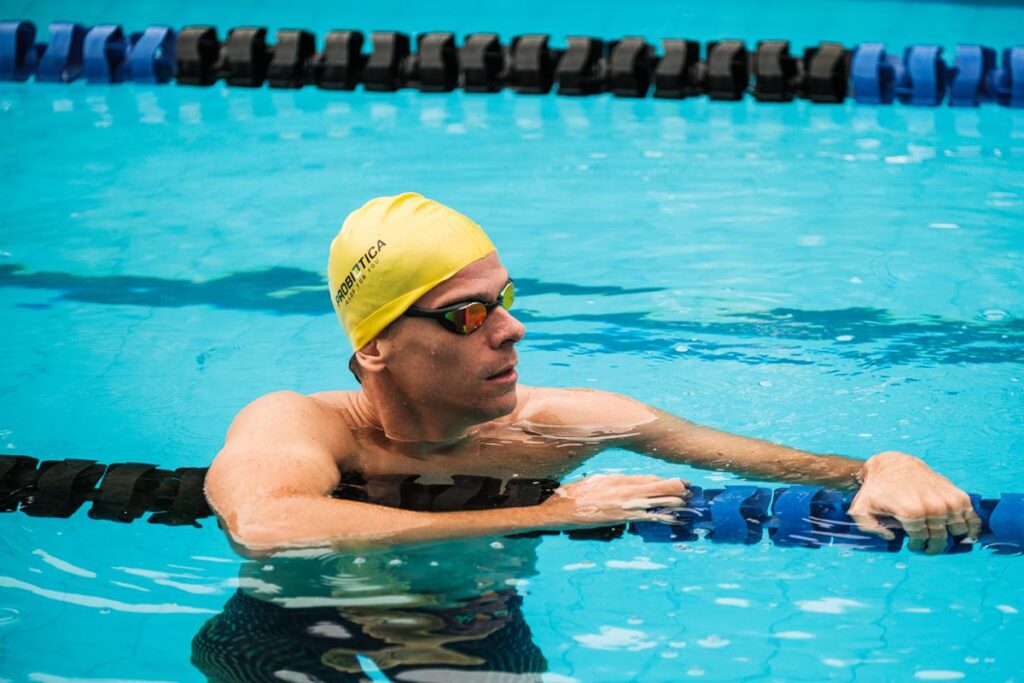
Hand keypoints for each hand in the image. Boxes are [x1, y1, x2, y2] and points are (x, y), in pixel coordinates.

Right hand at [541, 474, 689, 527]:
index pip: (647, 479)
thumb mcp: (595, 482)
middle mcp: (625, 489)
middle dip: (675, 487)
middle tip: (690, 488)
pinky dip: (663, 517)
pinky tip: (675, 519)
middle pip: (656, 486)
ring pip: (656, 500)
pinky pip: (648, 517)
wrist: (562, 508)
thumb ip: (612, 483)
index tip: (676, 481)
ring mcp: (625, 503)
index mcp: (618, 478)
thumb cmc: (575, 494)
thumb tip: (624, 484)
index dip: (664, 480)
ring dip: (674, 501)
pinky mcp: (623, 517)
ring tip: (689, 501)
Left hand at [848, 451, 981, 554]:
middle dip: (933, 546)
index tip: (912, 545)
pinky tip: (966, 535)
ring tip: (942, 538)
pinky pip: (972, 516)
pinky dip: (972, 527)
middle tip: (926, 545)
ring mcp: (947, 500)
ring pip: (958, 530)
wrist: (892, 464)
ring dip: (952, 538)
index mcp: (910, 512)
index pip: (921, 541)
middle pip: (940, 538)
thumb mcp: (861, 509)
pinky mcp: (957, 493)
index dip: (917, 546)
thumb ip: (869, 528)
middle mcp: (931, 506)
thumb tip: (892, 538)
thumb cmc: (877, 489)